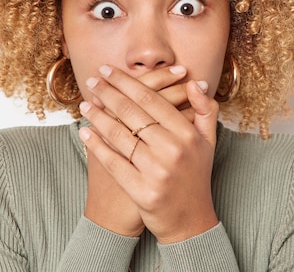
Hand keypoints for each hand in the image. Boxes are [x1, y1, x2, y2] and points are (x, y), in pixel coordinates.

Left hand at [79, 65, 219, 243]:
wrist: (190, 222)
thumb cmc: (196, 175)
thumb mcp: (209, 141)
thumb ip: (205, 109)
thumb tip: (195, 82)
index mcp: (187, 134)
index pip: (151, 99)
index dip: (127, 82)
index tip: (109, 71)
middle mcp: (172, 150)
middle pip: (132, 113)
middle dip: (108, 93)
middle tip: (93, 80)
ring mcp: (155, 171)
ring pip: (119, 135)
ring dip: (98, 116)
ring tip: (86, 104)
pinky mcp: (140, 191)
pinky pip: (113, 162)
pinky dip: (96, 145)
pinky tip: (85, 132)